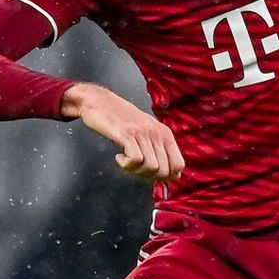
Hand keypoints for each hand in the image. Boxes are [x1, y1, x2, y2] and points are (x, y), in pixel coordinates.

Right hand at [61, 82, 184, 182]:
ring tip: (126, 162)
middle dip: (149, 177)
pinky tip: (119, 157)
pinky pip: (135, 160)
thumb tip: (174, 175)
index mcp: (165, 133)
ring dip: (136, 172)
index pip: (179, 165)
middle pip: (164, 170)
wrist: (99, 101)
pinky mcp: (126, 134)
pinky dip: (126, 165)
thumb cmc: (122, 119)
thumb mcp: (147, 132)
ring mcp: (142, 133)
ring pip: (151, 167)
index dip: (166, 176)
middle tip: (135, 169)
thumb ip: (160, 150)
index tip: (150, 174)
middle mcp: (157, 133)